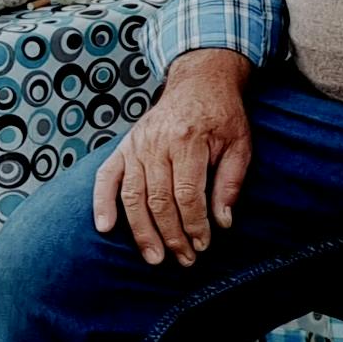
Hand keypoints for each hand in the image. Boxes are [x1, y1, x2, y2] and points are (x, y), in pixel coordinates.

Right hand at [93, 49, 253, 267]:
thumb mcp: (240, 145)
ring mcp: (136, 145)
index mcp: (188, 140)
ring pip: (133, 195)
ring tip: (154, 257)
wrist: (200, 82)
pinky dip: (102, 202)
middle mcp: (157, 143)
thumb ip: (230, 183)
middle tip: (184, 259)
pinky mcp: (124, 147)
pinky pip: (106, 177)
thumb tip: (222, 222)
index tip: (203, 244)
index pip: (187, 193)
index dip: (194, 224)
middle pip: (159, 200)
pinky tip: (105, 227)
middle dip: (171, 235)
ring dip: (142, 231)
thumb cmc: (223, 115)